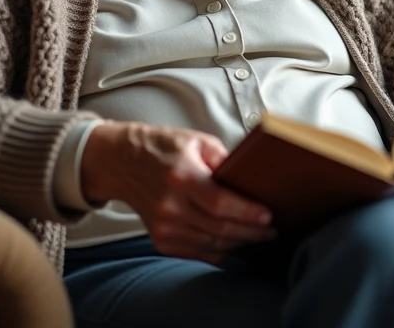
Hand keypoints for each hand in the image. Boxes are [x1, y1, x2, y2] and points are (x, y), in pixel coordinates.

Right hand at [81, 122, 274, 263]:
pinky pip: (198, 253)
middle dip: (251, 232)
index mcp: (181, 177)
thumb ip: (223, 159)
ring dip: (239, 243)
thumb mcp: (196, 141)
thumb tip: (249, 178)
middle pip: (219, 229)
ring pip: (211, 245)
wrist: (122, 163)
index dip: (247, 213)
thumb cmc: (162, 148)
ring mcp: (164, 226)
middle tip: (271, 229)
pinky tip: (234, 242)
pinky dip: (220, 251)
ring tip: (258, 235)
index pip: (220, 203)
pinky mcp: (160, 240)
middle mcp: (170, 205)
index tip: (268, 216)